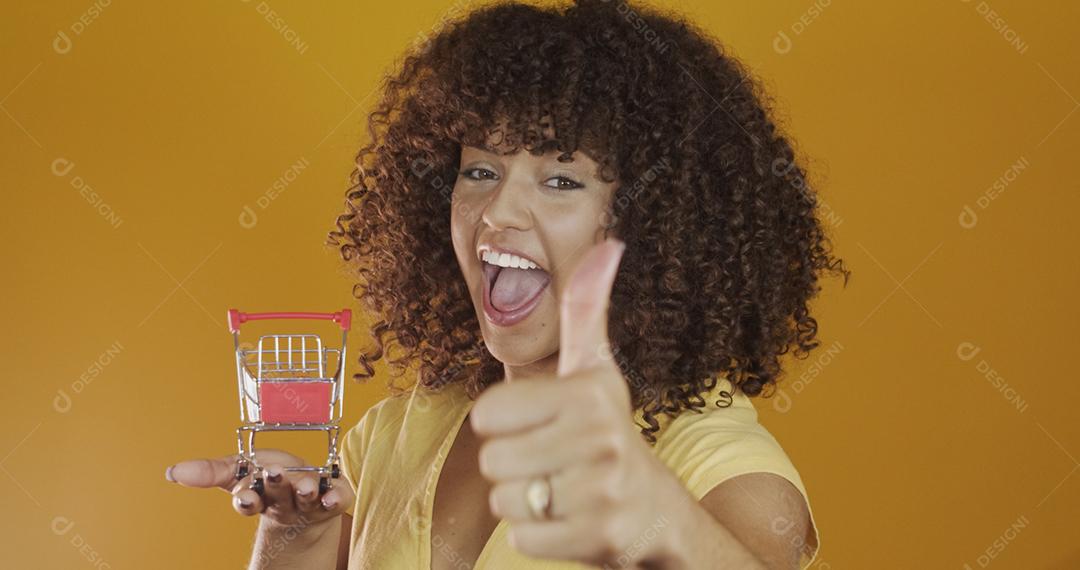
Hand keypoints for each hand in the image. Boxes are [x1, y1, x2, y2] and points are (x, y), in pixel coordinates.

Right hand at [165, 449, 352, 528]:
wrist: (309, 495)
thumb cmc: (271, 478)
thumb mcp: (239, 470)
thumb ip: (210, 471)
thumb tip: (172, 472)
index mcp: (259, 496)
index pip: (248, 501)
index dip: (246, 499)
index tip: (244, 495)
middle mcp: (283, 501)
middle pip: (277, 495)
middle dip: (275, 485)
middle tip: (273, 473)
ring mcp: (309, 502)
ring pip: (306, 498)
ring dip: (306, 491)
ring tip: (307, 486)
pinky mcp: (334, 498)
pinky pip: (336, 499)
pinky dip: (335, 497)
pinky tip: (333, 494)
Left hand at [471, 239, 680, 566]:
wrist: (653, 510)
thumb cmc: (606, 431)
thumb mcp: (597, 369)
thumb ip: (588, 308)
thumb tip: (610, 244)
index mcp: (590, 392)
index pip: (487, 413)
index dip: (504, 422)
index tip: (540, 423)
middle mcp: (601, 438)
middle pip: (491, 460)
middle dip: (512, 465)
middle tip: (550, 461)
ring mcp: (601, 491)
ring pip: (504, 501)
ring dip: (523, 501)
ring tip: (559, 489)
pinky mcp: (596, 537)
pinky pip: (521, 540)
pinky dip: (536, 536)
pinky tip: (567, 519)